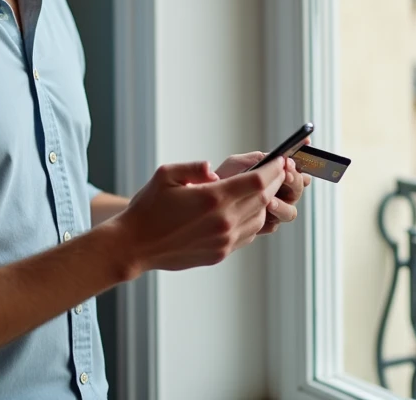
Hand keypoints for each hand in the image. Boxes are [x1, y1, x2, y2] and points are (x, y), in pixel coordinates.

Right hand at [107, 158, 287, 275]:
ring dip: (264, 202)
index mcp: (212, 199)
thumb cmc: (147, 207)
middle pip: (263, 199)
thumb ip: (195, 168)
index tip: (281, 161)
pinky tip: (245, 209)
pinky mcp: (220, 254)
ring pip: (259, 218)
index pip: (258, 182)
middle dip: (275, 183)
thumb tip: (214, 169)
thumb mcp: (167, 175)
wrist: (135, 245)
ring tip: (262, 189)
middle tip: (279, 170)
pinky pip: (248, 234)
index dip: (274, 170)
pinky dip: (253, 220)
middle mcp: (223, 222)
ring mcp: (223, 241)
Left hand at [215, 148, 312, 234]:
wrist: (203, 201)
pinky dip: (270, 219)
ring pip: (290, 211)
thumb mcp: (239, 163)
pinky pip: (274, 225)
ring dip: (283, 204)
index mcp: (276, 173)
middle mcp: (279, 191)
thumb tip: (282, 156)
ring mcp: (274, 210)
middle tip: (286, 174)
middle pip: (299, 188)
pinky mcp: (264, 225)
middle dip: (294, 181)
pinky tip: (263, 213)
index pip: (297, 167)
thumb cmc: (222, 178)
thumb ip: (260, 159)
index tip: (290, 162)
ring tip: (270, 200)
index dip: (301, 162)